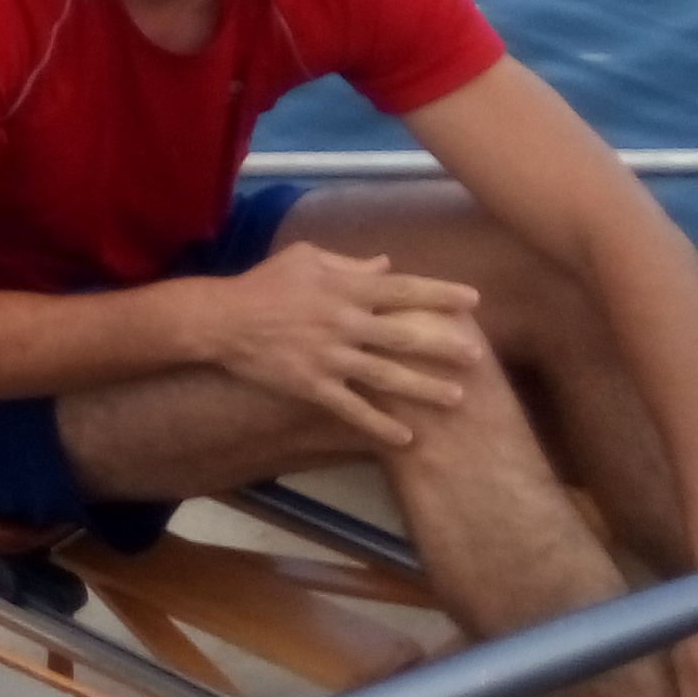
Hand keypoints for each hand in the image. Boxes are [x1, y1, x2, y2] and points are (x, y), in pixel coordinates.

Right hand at [200, 244, 486, 448]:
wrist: (221, 321)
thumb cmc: (264, 284)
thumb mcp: (305, 258)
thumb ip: (349, 264)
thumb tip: (386, 265)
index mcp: (344, 288)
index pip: (402, 288)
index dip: (440, 294)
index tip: (472, 301)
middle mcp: (343, 322)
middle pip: (404, 335)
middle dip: (443, 347)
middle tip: (477, 356)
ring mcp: (329, 357)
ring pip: (386, 376)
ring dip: (424, 389)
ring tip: (457, 399)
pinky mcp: (313, 386)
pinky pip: (352, 409)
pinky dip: (379, 425)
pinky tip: (405, 438)